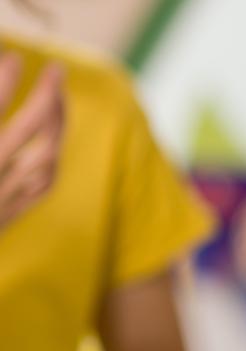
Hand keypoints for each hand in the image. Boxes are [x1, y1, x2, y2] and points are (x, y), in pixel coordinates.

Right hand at [0, 55, 62, 227]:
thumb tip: (1, 72)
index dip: (3, 82)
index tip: (12, 57)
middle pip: (29, 131)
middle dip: (48, 96)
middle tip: (55, 68)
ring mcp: (0, 199)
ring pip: (46, 158)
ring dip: (57, 125)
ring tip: (57, 97)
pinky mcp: (7, 216)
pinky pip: (43, 184)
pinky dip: (51, 158)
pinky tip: (53, 140)